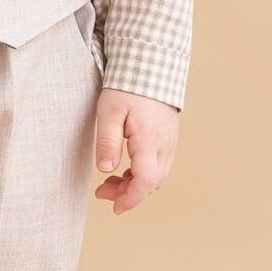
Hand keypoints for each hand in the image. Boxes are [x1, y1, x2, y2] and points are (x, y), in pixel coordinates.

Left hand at [92, 87, 178, 213]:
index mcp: (149, 140)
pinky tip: (127, 166)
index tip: (114, 206)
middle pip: (152, 183)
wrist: (150, 64)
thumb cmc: (127, 86)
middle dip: (128, 193)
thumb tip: (105, 170)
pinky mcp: (168, 137)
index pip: (146, 181)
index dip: (131, 199)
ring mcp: (169, 141)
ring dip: (136, 184)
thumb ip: (107, 141)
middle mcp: (164, 145)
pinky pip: (160, 165)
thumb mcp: (109, 111)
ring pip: (157, 176)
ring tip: (111, 179)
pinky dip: (144, 173)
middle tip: (102, 190)